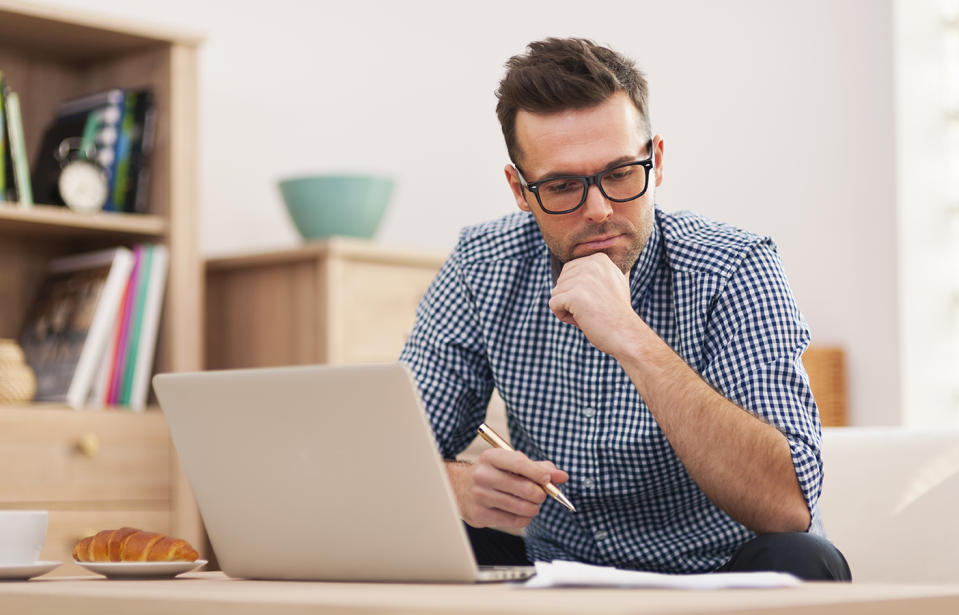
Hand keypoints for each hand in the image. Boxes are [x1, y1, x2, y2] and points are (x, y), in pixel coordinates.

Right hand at [446, 450, 568, 528]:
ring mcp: (479, 496)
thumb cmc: (492, 473)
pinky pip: (514, 521)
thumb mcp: (510, 463)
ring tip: (531, 504)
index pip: (518, 463)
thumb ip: (537, 468)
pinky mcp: (480, 515)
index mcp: (491, 457)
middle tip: (541, 494)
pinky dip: (524, 518)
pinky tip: (520, 512)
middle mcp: (483, 475)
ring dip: (534, 508)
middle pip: (524, 488)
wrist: (459, 487)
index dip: (537, 472)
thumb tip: (562, 476)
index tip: (548, 479)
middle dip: (540, 494)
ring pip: (522, 507)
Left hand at [548, 252, 639, 356]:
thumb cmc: (617, 312)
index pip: (569, 270)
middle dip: (570, 298)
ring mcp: (583, 280)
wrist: (626, 333)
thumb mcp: (613, 281)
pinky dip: (563, 316)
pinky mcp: (574, 296)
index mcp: (599, 259)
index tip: (597, 299)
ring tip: (589, 314)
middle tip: (593, 308)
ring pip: (556, 293)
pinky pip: (553, 304)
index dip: (578, 289)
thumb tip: (577, 265)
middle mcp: (591, 264)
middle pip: (560, 281)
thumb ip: (597, 270)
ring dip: (568, 308)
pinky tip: (581, 320)